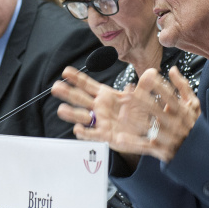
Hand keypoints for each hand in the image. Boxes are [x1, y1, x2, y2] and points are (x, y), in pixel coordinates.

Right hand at [52, 66, 199, 162]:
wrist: (144, 133)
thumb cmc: (140, 113)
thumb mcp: (143, 97)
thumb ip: (145, 86)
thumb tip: (152, 72)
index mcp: (106, 96)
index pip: (88, 85)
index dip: (77, 78)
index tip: (65, 71)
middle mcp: (99, 108)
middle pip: (80, 98)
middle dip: (68, 93)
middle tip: (56, 87)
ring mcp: (100, 122)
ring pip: (82, 116)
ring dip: (71, 113)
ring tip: (61, 110)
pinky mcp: (104, 136)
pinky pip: (92, 134)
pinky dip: (85, 132)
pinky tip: (78, 129)